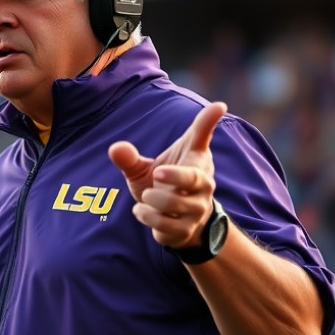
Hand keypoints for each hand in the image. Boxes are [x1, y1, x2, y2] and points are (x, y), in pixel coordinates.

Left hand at [108, 102, 227, 247]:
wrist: (178, 225)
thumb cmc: (163, 188)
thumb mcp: (146, 169)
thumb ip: (131, 158)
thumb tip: (116, 148)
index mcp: (194, 160)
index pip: (203, 136)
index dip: (208, 121)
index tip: (219, 105)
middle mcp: (202, 183)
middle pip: (193, 178)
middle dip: (174, 176)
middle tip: (157, 173)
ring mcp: (198, 207)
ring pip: (171, 203)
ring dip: (150, 200)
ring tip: (147, 196)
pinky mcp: (188, 229)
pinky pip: (163, 224)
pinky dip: (146, 216)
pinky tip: (143, 211)